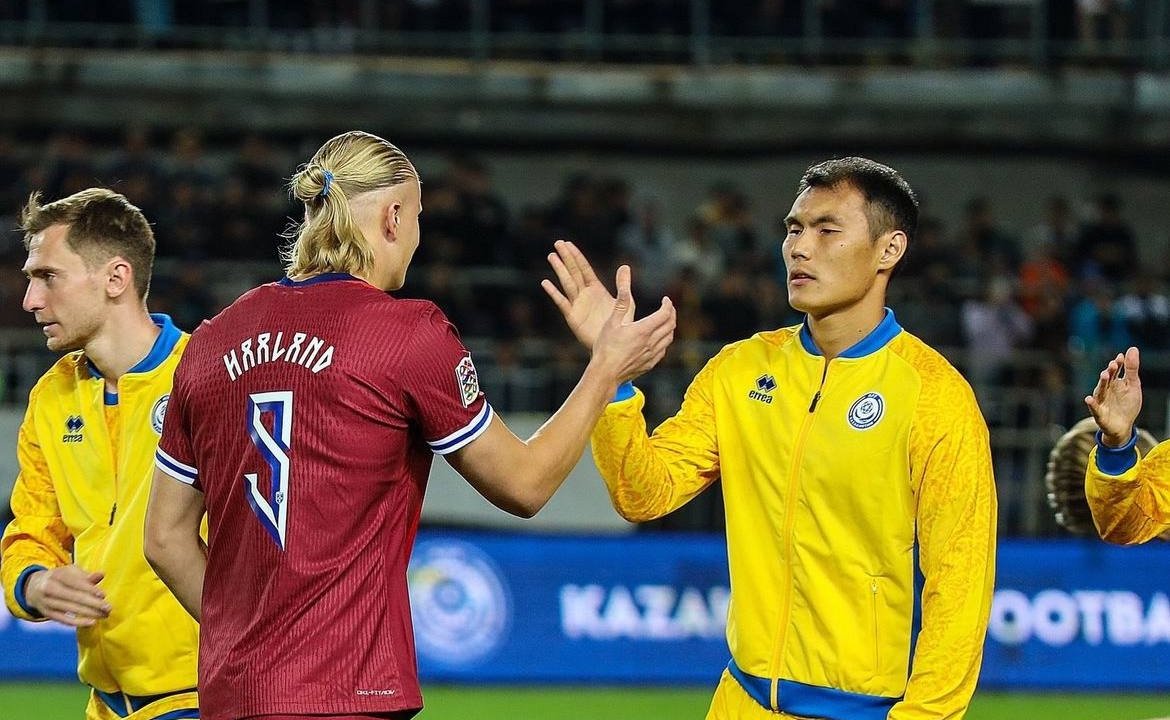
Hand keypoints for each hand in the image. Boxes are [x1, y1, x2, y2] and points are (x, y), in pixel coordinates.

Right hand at [23, 565, 110, 626]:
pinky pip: (64, 620)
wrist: (34, 587)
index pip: (75, 582)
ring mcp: (47, 602)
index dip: (89, 589)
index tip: (103, 595)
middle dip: (92, 603)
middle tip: (108, 608)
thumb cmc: (60, 578)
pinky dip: (78, 622)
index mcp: (57, 574)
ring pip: (70, 609)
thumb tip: (101, 574)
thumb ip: (86, 575)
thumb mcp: (70, 572)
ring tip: (104, 615)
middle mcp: (49, 588)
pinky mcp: (47, 613)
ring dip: (89, 613)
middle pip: (74, 597)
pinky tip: (92, 623)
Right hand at [542, 240, 620, 348]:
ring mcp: (577, 304)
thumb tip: (625, 266)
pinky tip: (546, 283)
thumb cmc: (620, 326)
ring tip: (552, 256)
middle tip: (558, 243)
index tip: (568, 243)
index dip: (577, 256)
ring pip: (567, 283)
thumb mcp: (625, 303)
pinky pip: (562, 302)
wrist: (613, 346)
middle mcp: (585, 294)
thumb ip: (623, 286)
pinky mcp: (572, 316)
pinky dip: (554, 292)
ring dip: (560, 270)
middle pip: (573, 272)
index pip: (584, 268)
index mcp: (596, 289)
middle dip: (566, 257)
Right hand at [590, 264, 675, 384]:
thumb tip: (624, 282)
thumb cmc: (605, 347)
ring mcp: (652, 354)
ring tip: (665, 321)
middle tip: (668, 308)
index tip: (666, 299)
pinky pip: (663, 350)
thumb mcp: (612, 321)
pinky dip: (665, 341)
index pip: (665, 313)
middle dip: (671, 313)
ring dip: (670, 327)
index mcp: (643, 329)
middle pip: (670, 324)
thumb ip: (622, 301)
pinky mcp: (650, 364)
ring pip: (669, 337)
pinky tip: (659, 340)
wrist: (606, 373)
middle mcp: (651, 342)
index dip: (668, 304)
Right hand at [1085, 346, 1141, 447]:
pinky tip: (1089, 399)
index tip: (1120, 357)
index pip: (1115, 370)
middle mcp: (1106, 389)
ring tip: (1104, 375)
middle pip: (1107, 379)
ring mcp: (1102, 401)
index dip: (1118, 364)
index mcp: (1115, 382)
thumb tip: (1131, 348)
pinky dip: (1091, 404)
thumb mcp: (1133, 385)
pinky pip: (1094, 408)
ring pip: (1100, 390)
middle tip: (1113, 364)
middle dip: (1110, 372)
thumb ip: (1131, 368)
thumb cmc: (1127, 404)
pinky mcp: (1099, 413)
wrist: (1123, 425)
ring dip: (1102, 383)